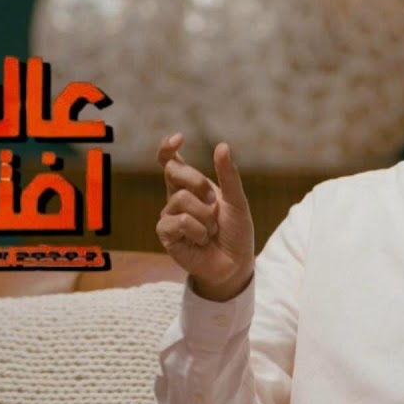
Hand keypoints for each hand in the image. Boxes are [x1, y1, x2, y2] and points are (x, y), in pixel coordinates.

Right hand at [155, 133, 254, 300]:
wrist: (235, 264)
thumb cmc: (236, 233)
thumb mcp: (237, 201)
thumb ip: (229, 175)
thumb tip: (221, 145)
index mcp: (191, 187)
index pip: (171, 162)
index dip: (168, 148)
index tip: (178, 139)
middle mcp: (176, 198)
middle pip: (173, 171)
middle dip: (197, 181)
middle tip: (215, 200)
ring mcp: (169, 215)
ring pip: (180, 199)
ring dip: (205, 215)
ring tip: (212, 229)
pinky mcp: (166, 234)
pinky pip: (180, 221)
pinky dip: (198, 230)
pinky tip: (202, 240)